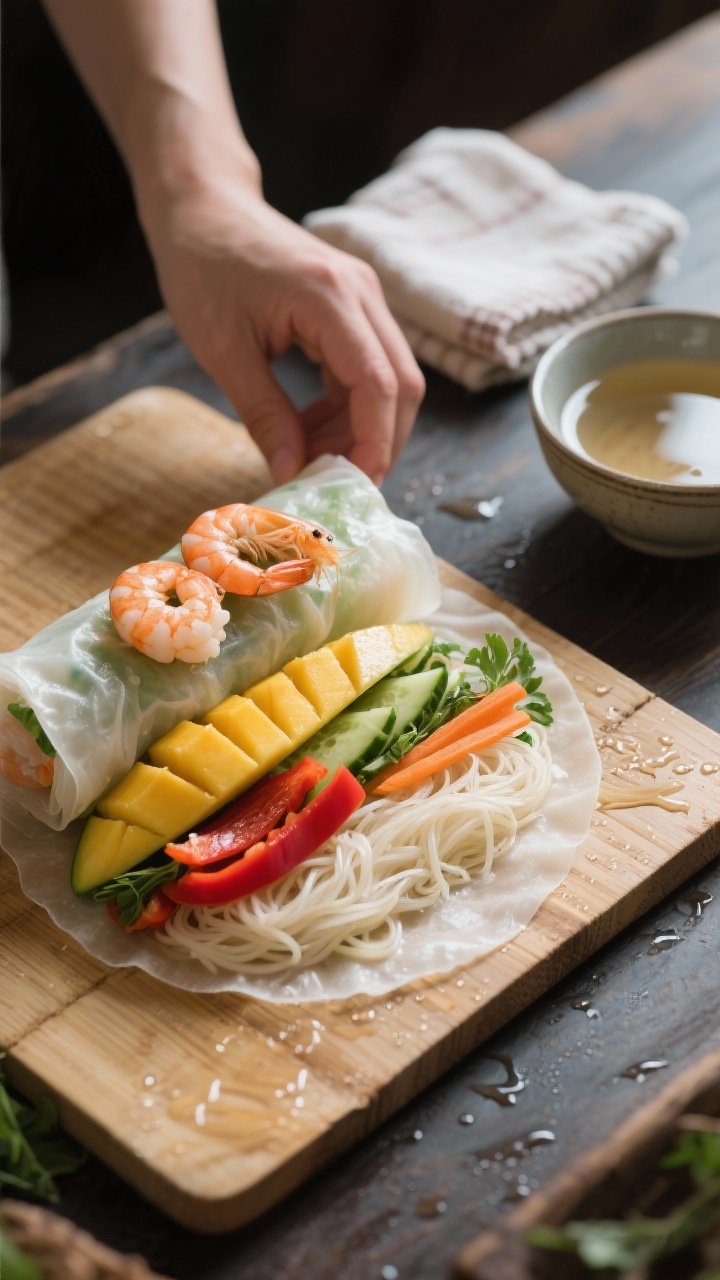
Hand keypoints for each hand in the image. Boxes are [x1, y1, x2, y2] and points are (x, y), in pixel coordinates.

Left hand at [142, 172, 424, 484]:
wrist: (204, 207)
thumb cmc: (203, 267)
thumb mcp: (223, 352)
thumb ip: (264, 416)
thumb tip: (292, 475)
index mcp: (330, 297)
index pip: (379, 384)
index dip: (375, 443)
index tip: (354, 488)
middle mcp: (361, 293)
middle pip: (402, 385)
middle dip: (379, 443)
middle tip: (339, 487)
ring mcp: (363, 297)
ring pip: (391, 381)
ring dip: (362, 429)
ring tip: (313, 460)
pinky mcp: (354, 307)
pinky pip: (369, 369)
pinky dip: (348, 408)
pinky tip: (311, 431)